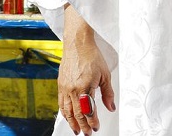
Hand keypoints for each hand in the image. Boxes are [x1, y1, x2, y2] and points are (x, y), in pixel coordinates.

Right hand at [59, 6, 114, 134]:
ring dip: (72, 122)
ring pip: (67, 111)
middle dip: (83, 126)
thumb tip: (111, 107)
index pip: (89, 111)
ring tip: (77, 130)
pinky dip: (65, 113)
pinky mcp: (60, 85)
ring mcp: (65, 88)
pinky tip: (69, 117)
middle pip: (78, 114)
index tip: (96, 127)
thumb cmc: (92, 57)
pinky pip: (61, 103)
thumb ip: (108, 93)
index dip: (93, 122)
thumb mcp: (105, 75)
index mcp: (85, 87)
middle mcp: (73, 90)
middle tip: (88, 133)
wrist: (77, 44)